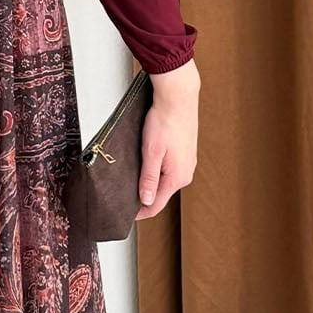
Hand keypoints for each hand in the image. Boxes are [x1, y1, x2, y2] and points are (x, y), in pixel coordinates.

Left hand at [134, 62, 198, 220]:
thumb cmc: (165, 122)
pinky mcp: (186, 154)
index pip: (156, 204)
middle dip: (144, 197)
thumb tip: (146, 201)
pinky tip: (148, 164)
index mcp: (177, 177)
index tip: (126, 214)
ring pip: (165, 181)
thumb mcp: (152, 152)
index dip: (140, 212)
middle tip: (125, 196)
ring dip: (150, 183)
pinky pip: (170, 170)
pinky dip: (158, 172)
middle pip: (161, 194)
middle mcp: (186, 173)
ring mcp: (187, 164)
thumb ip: (149, 178)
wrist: (178, 98)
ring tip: (133, 180)